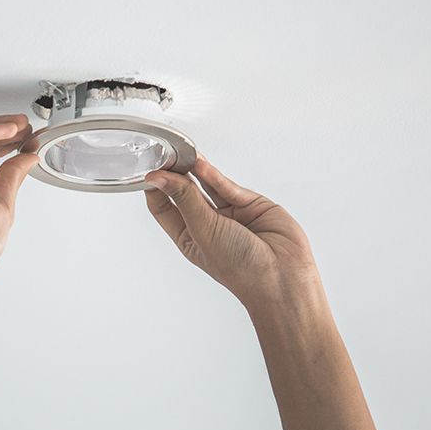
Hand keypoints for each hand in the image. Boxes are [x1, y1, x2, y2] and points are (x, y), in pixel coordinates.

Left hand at [144, 154, 318, 307]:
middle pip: (184, 193)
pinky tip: (200, 164)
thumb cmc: (241, 268)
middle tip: (165, 155)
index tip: (148, 170)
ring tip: (181, 153)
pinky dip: (214, 175)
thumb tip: (159, 179)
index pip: (164, 208)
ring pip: (207, 185)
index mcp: (189, 238)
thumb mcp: (203, 230)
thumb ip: (183, 199)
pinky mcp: (250, 204)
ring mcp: (230, 214)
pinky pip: (228, 186)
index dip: (155, 189)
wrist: (282, 276)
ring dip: (194, 169)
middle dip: (174, 175)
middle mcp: (208, 225)